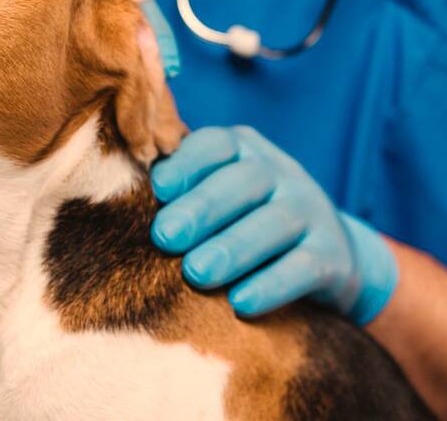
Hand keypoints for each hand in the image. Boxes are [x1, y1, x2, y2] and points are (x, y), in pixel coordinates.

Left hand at [149, 126, 396, 322]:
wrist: (329, 256)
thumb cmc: (245, 222)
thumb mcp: (220, 195)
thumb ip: (178, 190)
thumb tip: (112, 196)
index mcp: (246, 151)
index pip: (217, 144)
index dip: (187, 163)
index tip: (157, 190)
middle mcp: (283, 173)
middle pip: (246, 180)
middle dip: (203, 207)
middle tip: (164, 237)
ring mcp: (313, 211)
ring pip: (276, 222)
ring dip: (234, 246)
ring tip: (196, 272)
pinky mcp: (334, 256)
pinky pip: (305, 266)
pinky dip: (272, 284)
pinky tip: (241, 303)